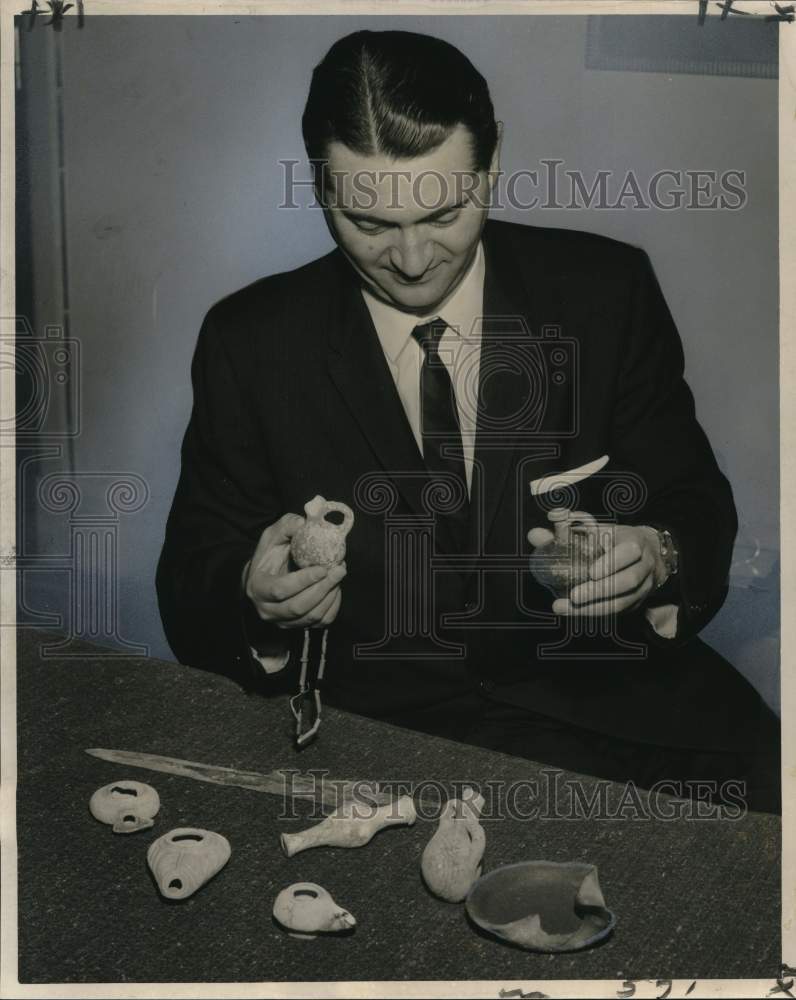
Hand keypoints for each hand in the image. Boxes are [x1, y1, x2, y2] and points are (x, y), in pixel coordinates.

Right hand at [243, 513, 345, 627]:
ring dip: (331, 595)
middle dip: (322, 588)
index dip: (303, 580)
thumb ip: (287, 527)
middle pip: (298, 607)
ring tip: (339, 574)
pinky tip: (336, 588)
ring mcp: (283, 622)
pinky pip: (322, 622)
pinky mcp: (299, 627)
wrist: (265, 579)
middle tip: (339, 569)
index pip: (280, 590)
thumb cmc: (271, 556)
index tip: (322, 568)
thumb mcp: (273, 537)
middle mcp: (267, 610)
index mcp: (258, 588)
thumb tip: (303, 522)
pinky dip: (334, 605)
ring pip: (312, 616)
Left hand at [527, 521, 667, 616]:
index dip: (612, 563)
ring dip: (594, 607)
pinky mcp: (637, 602)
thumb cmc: (613, 539)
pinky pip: (618, 612)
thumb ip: (563, 532)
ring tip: (566, 607)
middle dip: (599, 591)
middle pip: (628, 581)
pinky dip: (594, 613)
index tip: (591, 572)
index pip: (630, 551)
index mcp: (635, 541)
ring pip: (623, 601)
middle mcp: (644, 565)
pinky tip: (573, 612)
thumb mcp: (594, 529)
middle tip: (574, 596)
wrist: (646, 553)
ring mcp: (644, 586)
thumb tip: (535, 535)